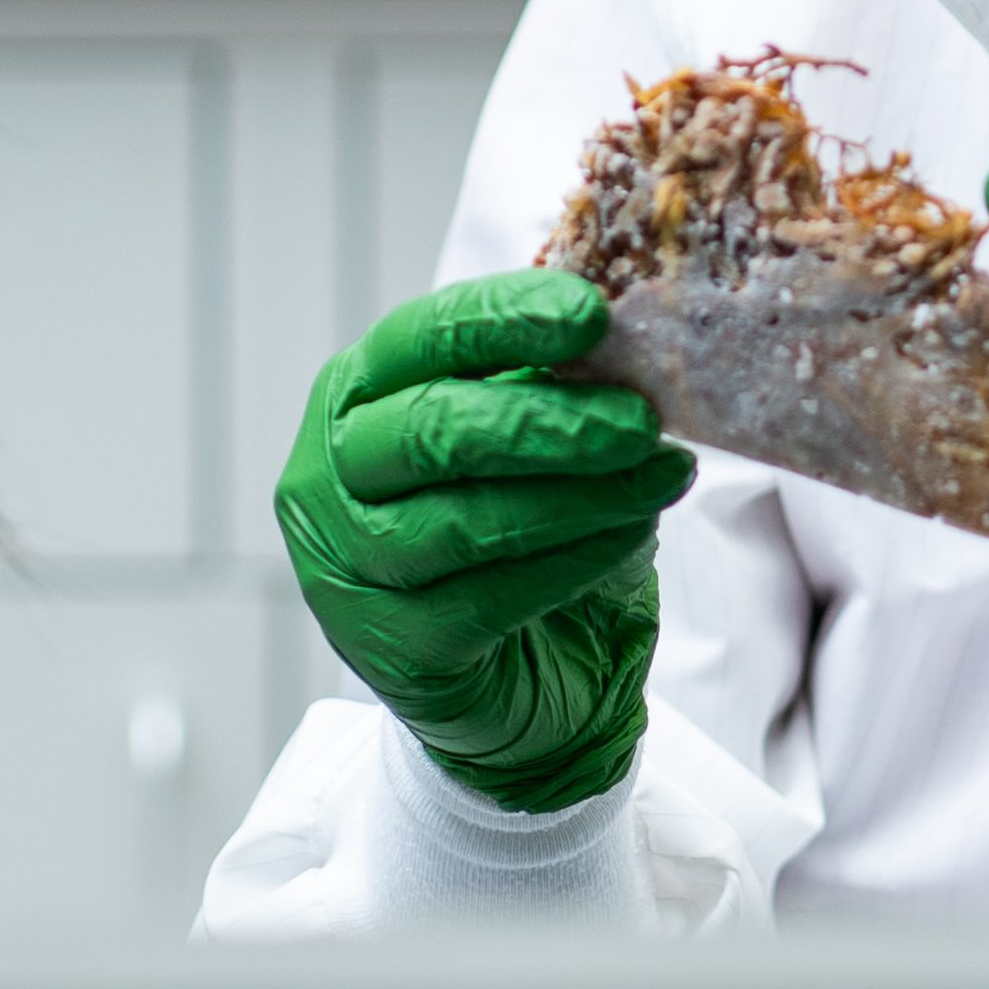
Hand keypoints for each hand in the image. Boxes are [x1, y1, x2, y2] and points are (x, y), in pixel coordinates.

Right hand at [273, 273, 696, 814]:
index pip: (419, 337)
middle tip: (640, 418)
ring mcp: (349, 567)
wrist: (515, 676)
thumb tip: (622, 333)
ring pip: (464, 520)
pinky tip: (631, 532)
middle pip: (431, 429)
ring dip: (578, 494)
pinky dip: (573, 559)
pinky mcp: (395, 647)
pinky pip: (490, 596)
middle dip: (546, 419)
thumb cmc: (509, 534)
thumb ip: (544, 384)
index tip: (591, 313)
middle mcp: (328, 476)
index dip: (503, 319)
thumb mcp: (519, 440)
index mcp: (353, 395)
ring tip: (660, 475)